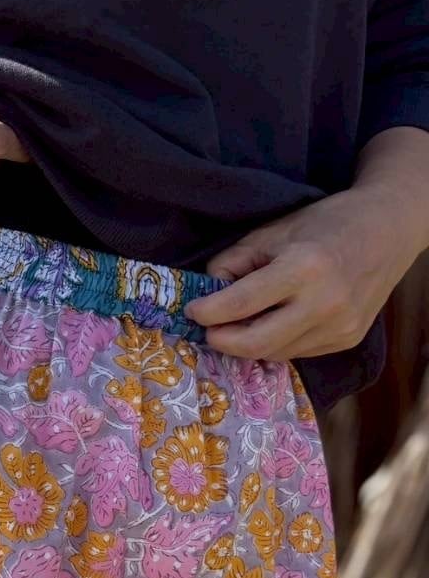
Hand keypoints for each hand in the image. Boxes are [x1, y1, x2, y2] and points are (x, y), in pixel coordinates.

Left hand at [182, 185, 421, 360]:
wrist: (386, 230)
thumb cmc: (323, 224)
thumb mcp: (271, 232)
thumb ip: (232, 263)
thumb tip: (206, 295)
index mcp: (304, 268)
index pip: (242, 303)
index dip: (209, 312)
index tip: (191, 311)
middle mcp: (326, 304)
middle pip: (256, 343)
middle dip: (223, 340)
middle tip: (207, 329)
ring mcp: (340, 327)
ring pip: (275, 353)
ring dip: (248, 344)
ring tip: (236, 325)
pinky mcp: (347, 340)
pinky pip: (297, 352)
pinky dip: (275, 343)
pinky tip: (270, 324)